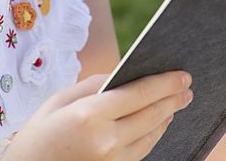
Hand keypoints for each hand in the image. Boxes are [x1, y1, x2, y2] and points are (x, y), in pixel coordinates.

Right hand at [2, 70, 193, 160]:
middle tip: (187, 87)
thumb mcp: (60, 99)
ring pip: (150, 135)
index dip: (163, 83)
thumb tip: (121, 75)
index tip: (181, 75)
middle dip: (172, 99)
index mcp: (90, 115)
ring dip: (166, 116)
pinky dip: (154, 134)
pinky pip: (142, 150)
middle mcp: (105, 140)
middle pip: (150, 115)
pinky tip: (158, 122)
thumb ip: (93, 85)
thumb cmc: (39, 134)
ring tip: (176, 102)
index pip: (138, 94)